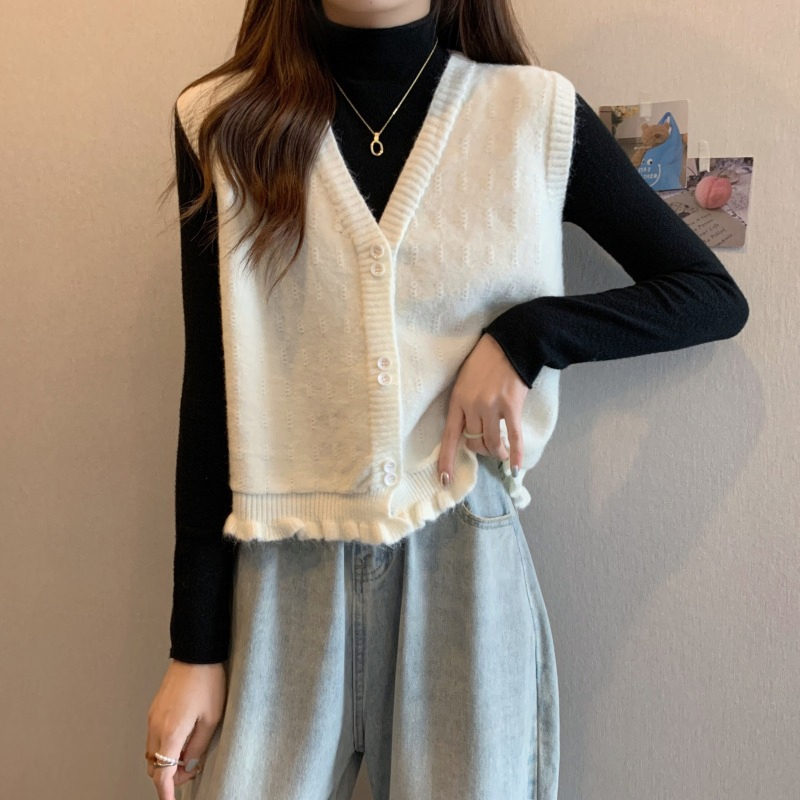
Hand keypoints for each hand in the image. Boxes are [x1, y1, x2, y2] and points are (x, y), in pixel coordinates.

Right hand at [146, 660, 226, 799]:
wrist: (196, 653)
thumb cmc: (207, 681)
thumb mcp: (212, 718)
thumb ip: (198, 747)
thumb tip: (189, 765)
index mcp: (170, 732)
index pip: (162, 774)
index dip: (167, 792)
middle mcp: (155, 727)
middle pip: (154, 766)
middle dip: (170, 775)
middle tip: (192, 769)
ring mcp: (152, 717)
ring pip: (152, 752)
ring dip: (166, 760)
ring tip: (190, 752)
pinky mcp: (154, 710)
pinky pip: (154, 737)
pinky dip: (164, 746)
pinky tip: (182, 738)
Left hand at [438, 332, 527, 485]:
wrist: (510, 344)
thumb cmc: (485, 362)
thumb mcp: (464, 381)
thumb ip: (464, 405)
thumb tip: (468, 431)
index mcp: (457, 400)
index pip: (449, 436)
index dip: (447, 459)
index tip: (445, 479)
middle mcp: (472, 405)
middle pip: (474, 441)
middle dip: (480, 449)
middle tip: (487, 447)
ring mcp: (492, 406)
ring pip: (492, 442)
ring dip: (496, 452)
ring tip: (501, 453)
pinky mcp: (511, 406)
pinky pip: (514, 436)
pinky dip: (515, 453)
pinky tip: (515, 466)